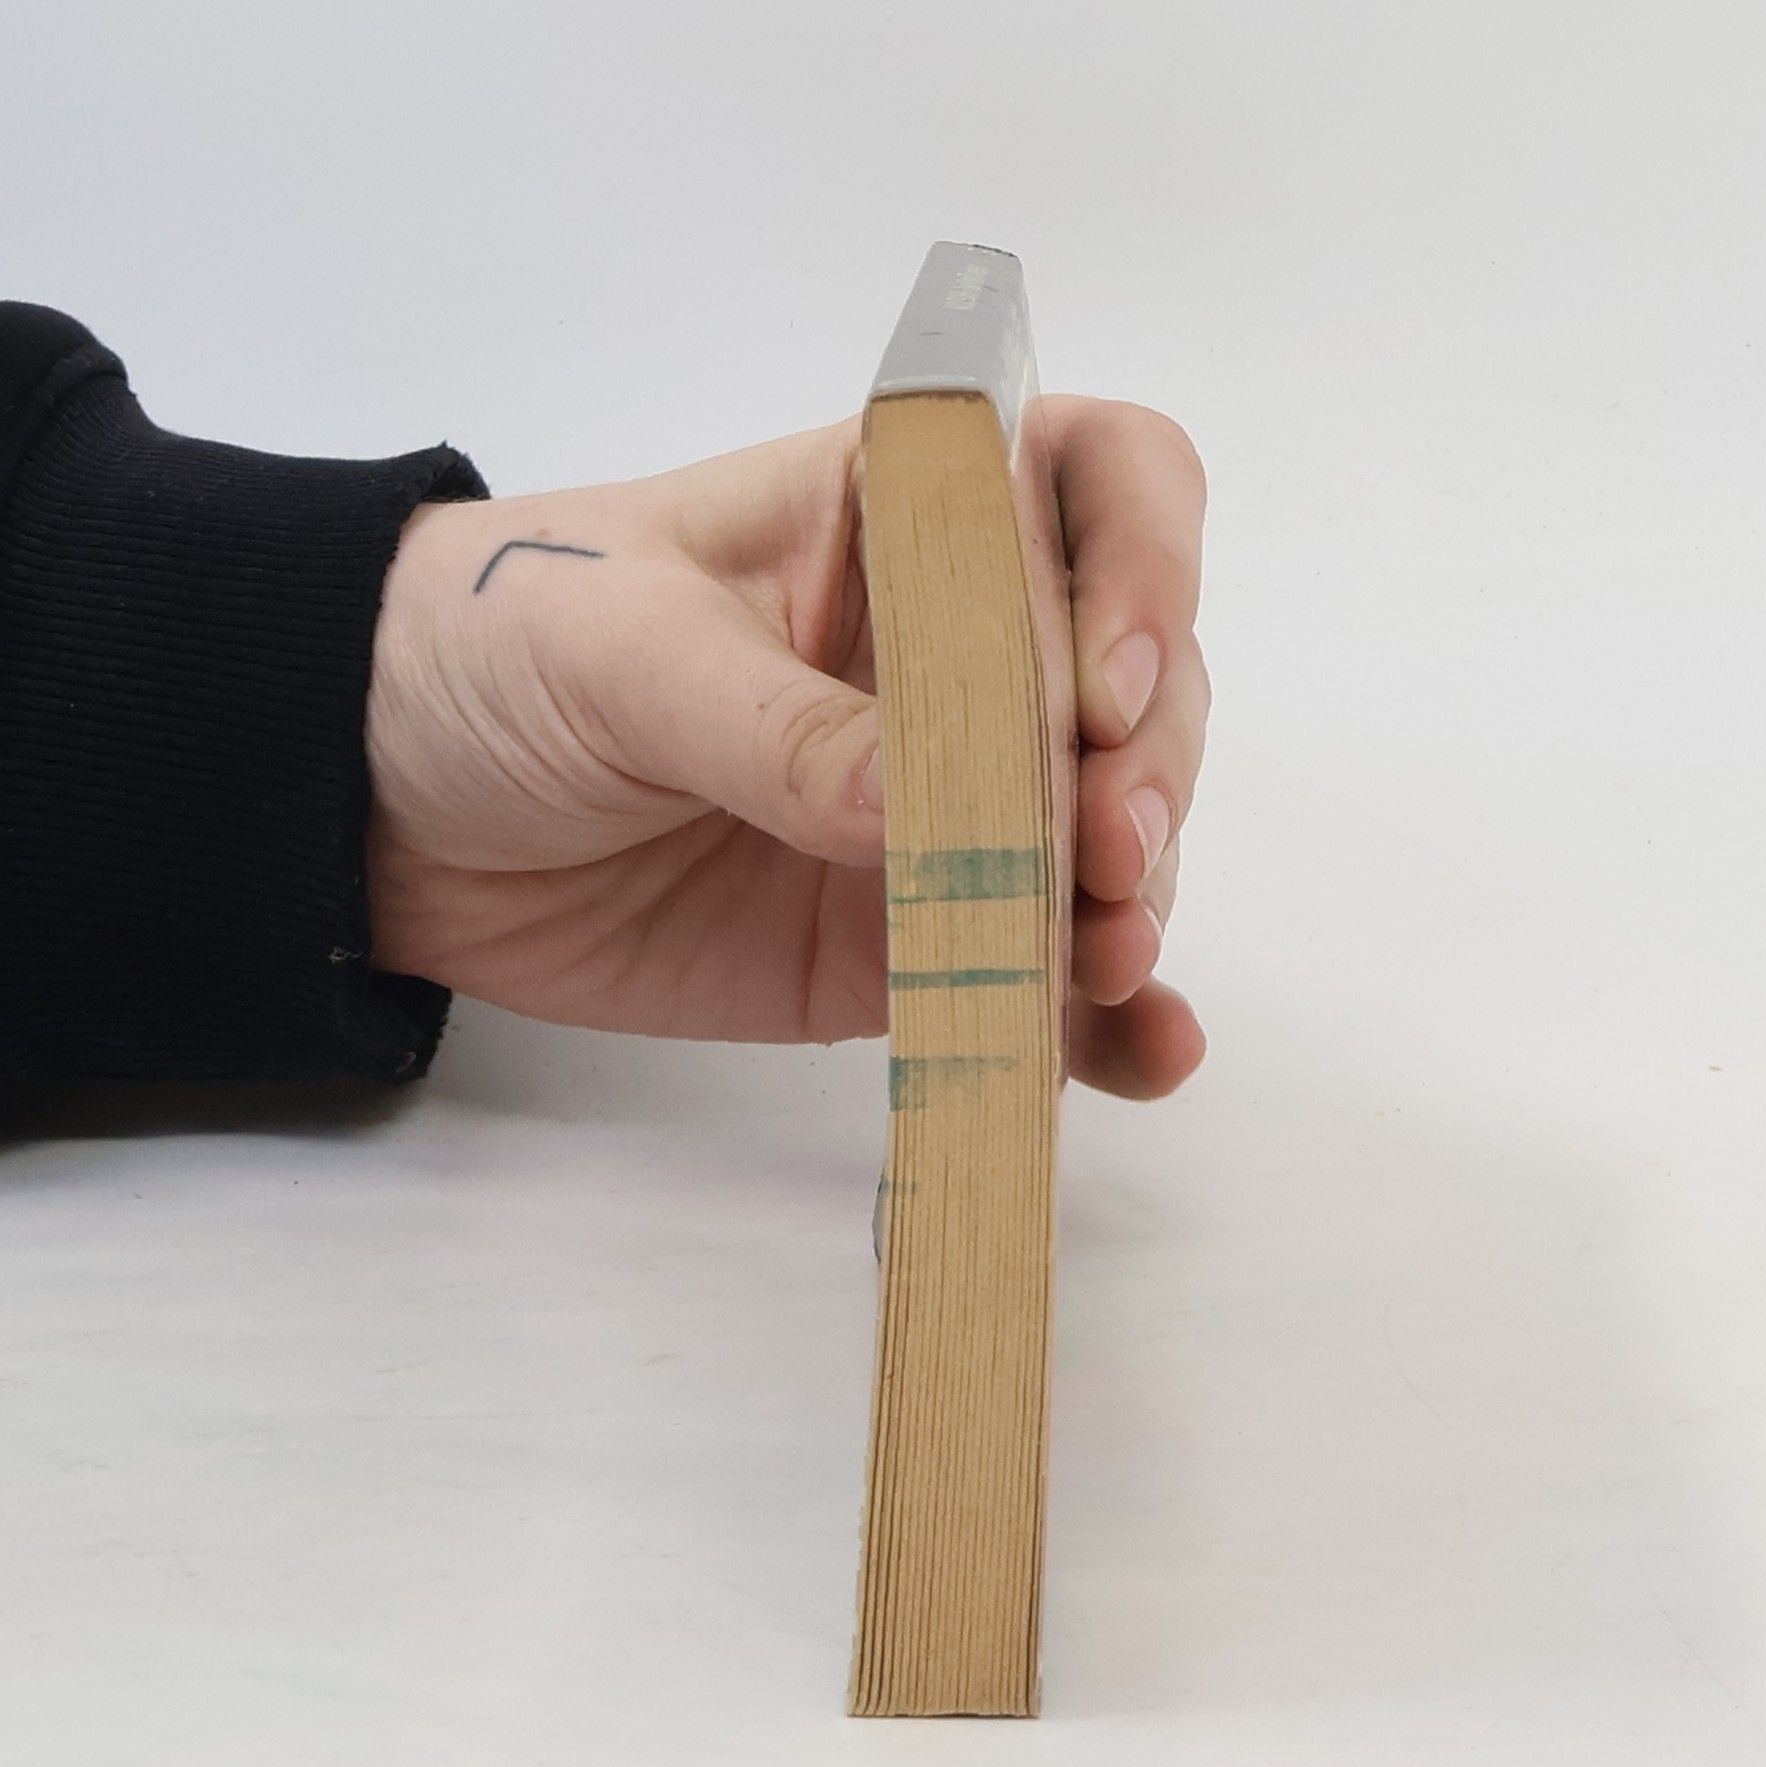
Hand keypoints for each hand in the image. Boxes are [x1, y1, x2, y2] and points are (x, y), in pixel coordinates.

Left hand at [367, 397, 1209, 1096]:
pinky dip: (1099, 1018)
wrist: (386, 807)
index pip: (1093, 486)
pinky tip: (1143, 1050)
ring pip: (1105, 837)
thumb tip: (930, 814)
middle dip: (1147, 768)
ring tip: (1109, 962)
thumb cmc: (492, 645)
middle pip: (1138, 683)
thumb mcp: (619, 649)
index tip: (1106, 685)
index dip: (1146, 567)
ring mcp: (944, 806)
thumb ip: (776, 726)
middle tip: (1102, 853)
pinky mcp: (907, 938)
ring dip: (1135, 899)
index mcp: (902, 519)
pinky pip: (1033, 974)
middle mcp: (954, 655)